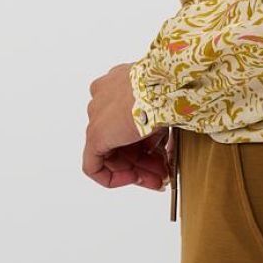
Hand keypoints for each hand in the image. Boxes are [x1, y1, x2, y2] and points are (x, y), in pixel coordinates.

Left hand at [83, 62, 171, 189]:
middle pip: (120, 138)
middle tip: (161, 172)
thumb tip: (163, 153)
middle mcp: (103, 96)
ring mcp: (96, 115)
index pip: (126, 121)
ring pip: (112, 152)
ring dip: (135, 169)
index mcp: (118, 82)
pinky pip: (95, 165)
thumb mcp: (164, 109)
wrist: (161, 88)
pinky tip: (135, 178)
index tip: (160, 153)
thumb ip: (157, 130)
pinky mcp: (94, 135)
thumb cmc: (168, 90)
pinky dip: (114, 177)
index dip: (145, 142)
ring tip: (156, 179)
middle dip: (142, 159)